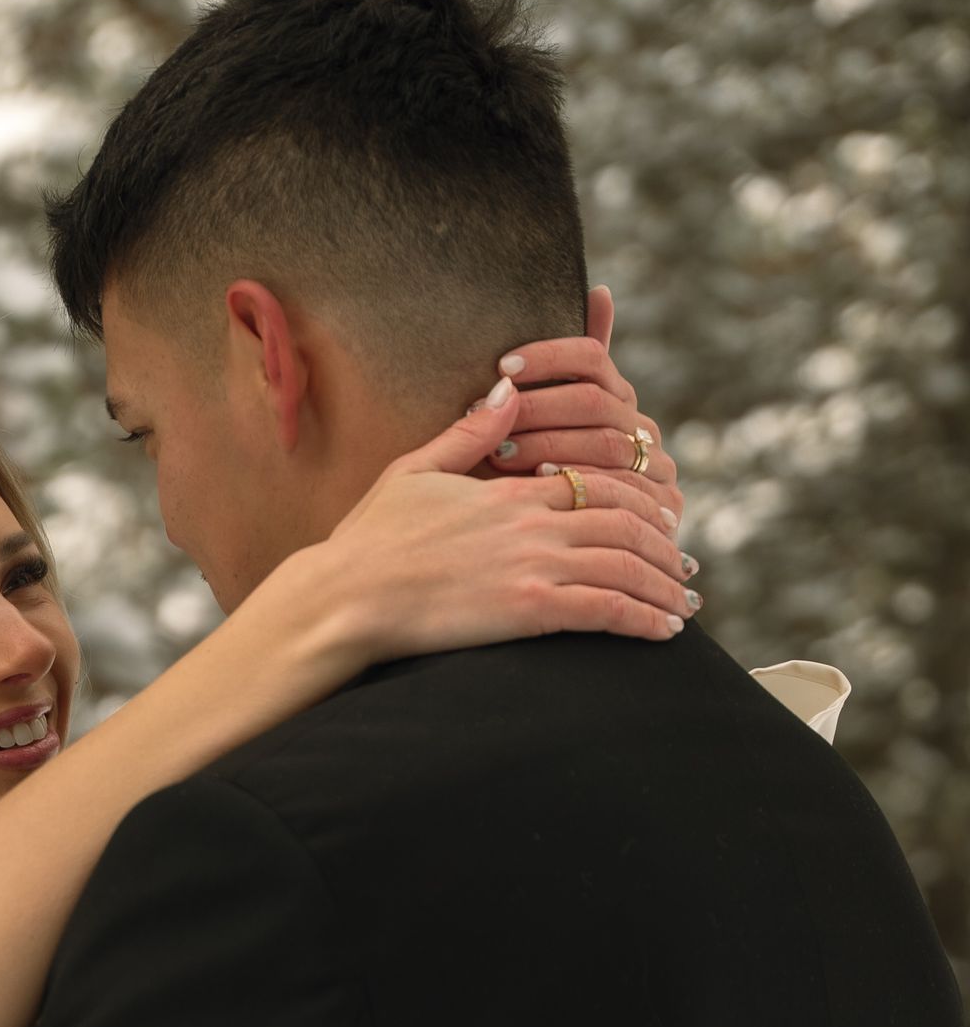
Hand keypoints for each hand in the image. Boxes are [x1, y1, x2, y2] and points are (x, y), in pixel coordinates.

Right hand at [274, 373, 694, 676]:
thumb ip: (469, 435)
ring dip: (663, 586)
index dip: (639, 500)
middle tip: (682, 565)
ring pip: (626, 566)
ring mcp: (533, 565)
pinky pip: (607, 610)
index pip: (597, 483)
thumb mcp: (415, 471)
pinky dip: (644, 618)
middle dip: (663, 546)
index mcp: (509, 490)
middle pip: (626, 523)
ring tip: (681, 604)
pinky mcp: (529, 610)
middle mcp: (531, 523)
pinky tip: (664, 632)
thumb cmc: (368, 540)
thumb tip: (506, 394)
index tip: (658, 520)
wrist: (345, 594)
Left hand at [473, 291, 683, 519]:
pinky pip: (619, 491)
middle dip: (536, 408)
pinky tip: (536, 486)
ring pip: (604, 444)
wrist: (575, 556)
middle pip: (594, 402)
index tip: (503, 365)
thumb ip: (567, 367)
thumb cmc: (540, 482)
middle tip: (486, 418)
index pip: (592, 358)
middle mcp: (641, 430)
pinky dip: (576, 485)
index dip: (549, 356)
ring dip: (547, 445)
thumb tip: (602, 289)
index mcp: (617, 400)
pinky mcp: (663, 511)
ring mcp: (657, 470)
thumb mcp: (548, 426)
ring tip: (498, 453)